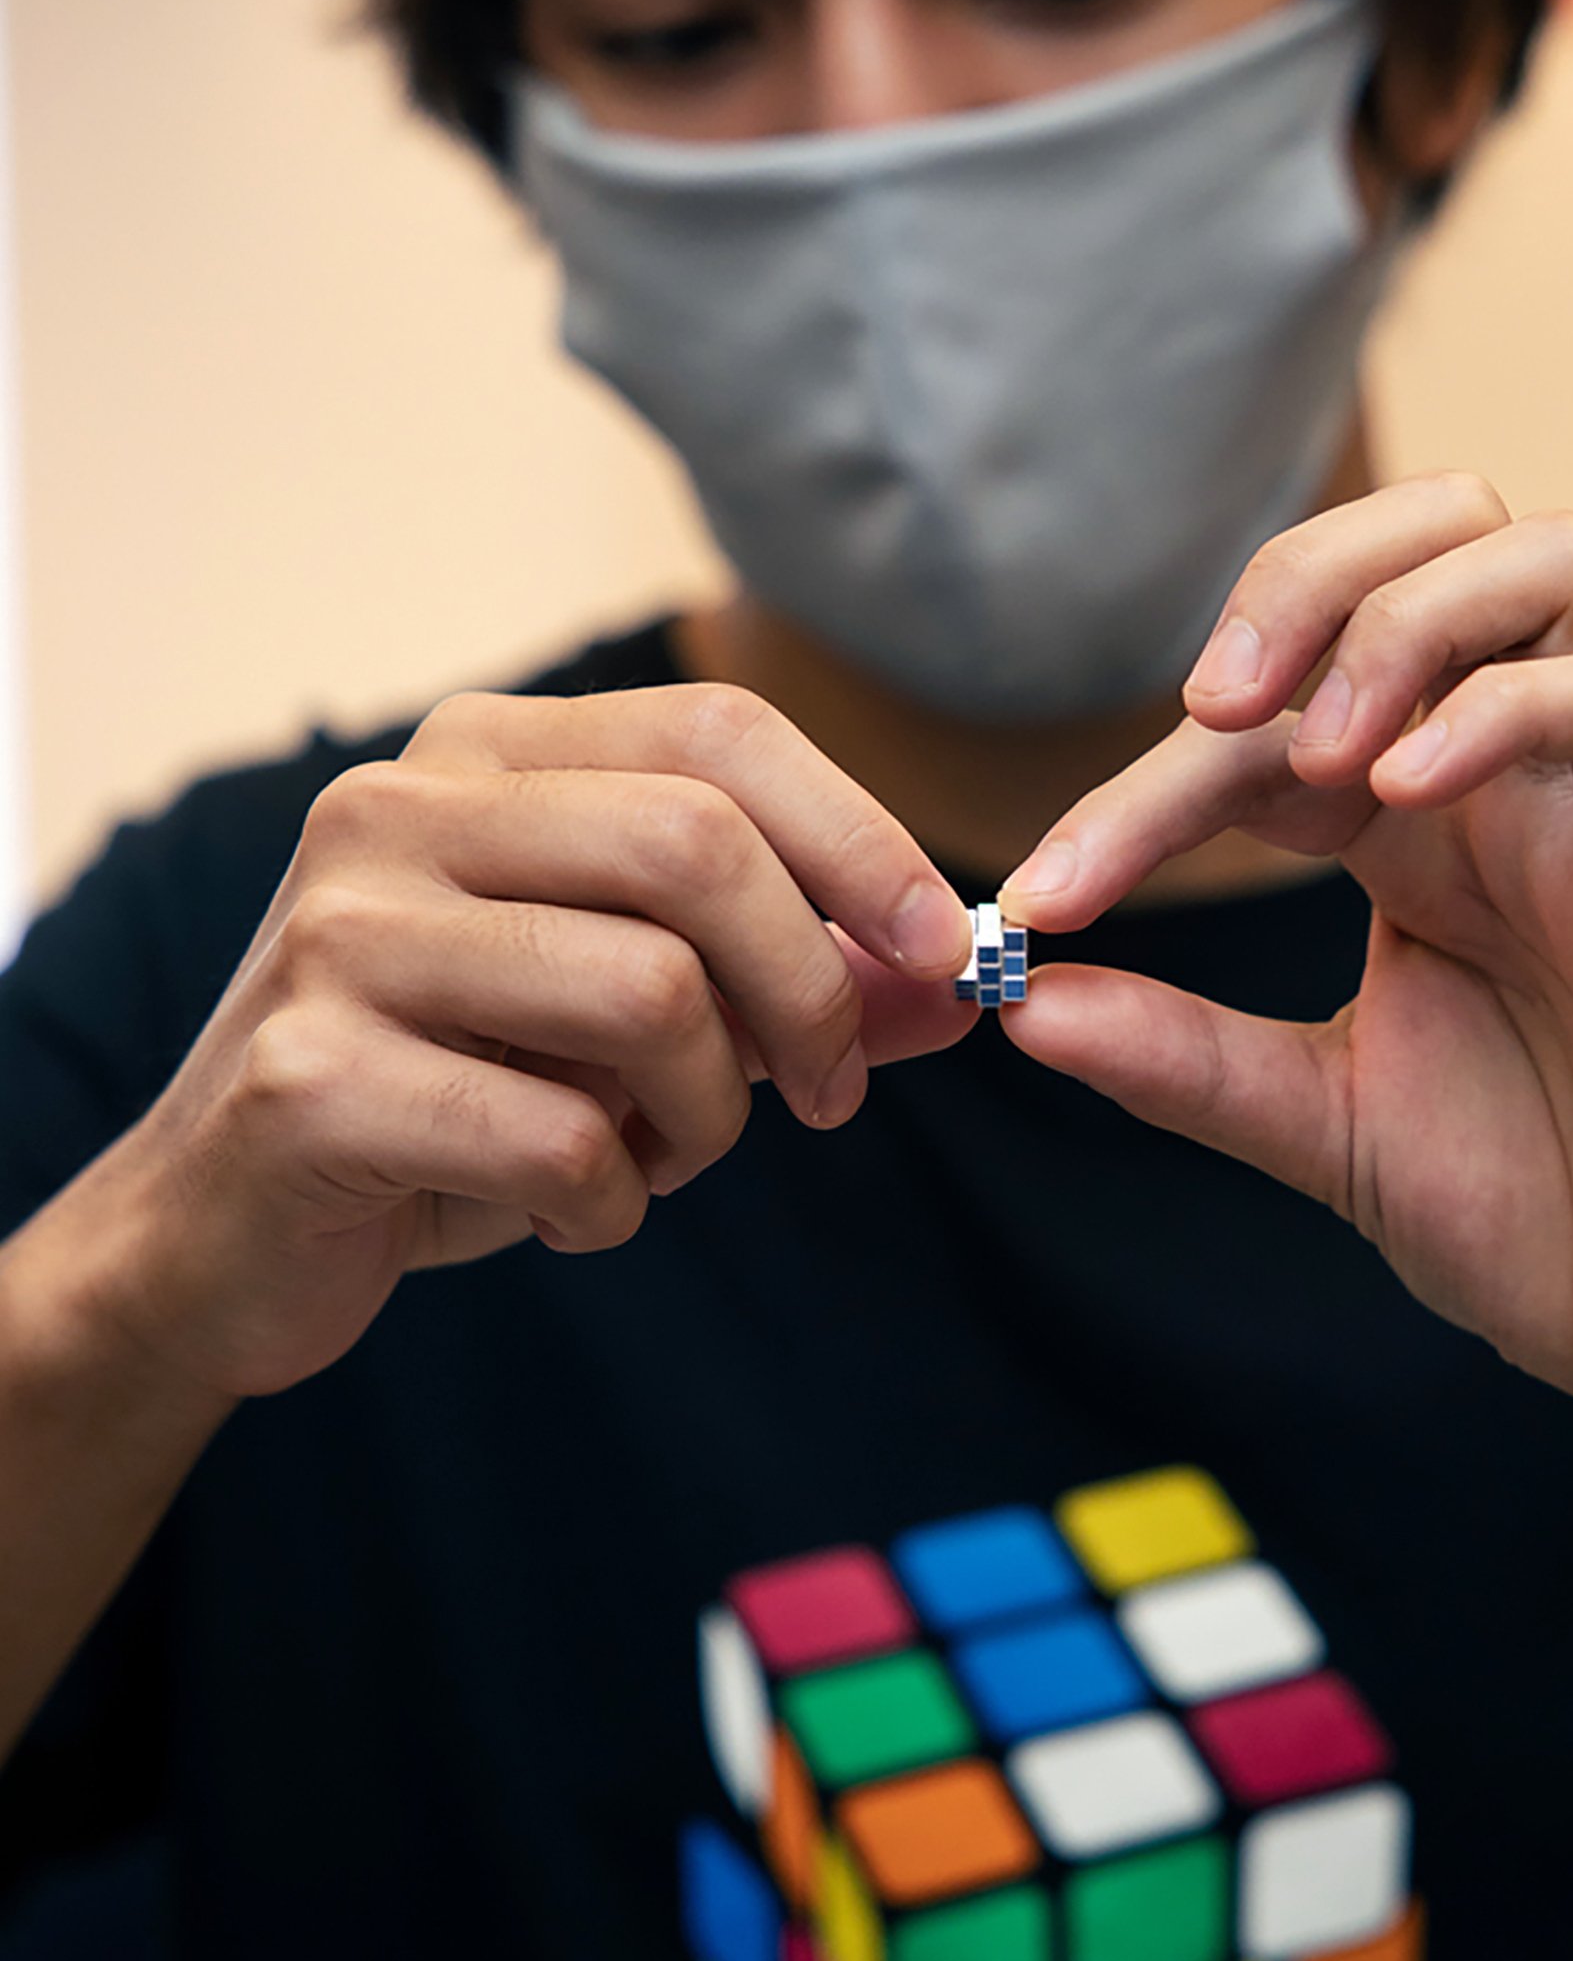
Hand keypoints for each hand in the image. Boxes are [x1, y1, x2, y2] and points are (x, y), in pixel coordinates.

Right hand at [88, 684, 973, 1399]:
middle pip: (698, 847)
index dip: (863, 841)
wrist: (225, 1230)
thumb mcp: (631, 1026)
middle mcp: (400, 810)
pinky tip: (573, 1211)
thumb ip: (787, 987)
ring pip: (648, 996)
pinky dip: (611, 1206)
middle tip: (822, 1096)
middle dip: (810, 991)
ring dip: (708, 1118)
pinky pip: (560, 1140)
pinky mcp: (311, 1078)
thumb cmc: (453, 1100)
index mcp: (484, 756)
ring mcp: (343, 936)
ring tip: (665, 1158)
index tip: (945, 952)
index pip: (720, 731)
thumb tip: (960, 989)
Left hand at [999, 473, 1572, 1458]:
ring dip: (1407, 618)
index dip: (1134, 791)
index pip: (1262, 723)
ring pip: (1547, 560)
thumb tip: (1020, 1004)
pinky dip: (1505, 712)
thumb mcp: (1316, 1124)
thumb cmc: (1530, 1213)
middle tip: (1215, 708)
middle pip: (1433, 533)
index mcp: (1405, 830)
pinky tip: (1412, 796)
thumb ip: (1180, 1058)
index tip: (1039, 903)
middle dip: (1302, 579)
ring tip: (1326, 747)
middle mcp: (1498, 785)